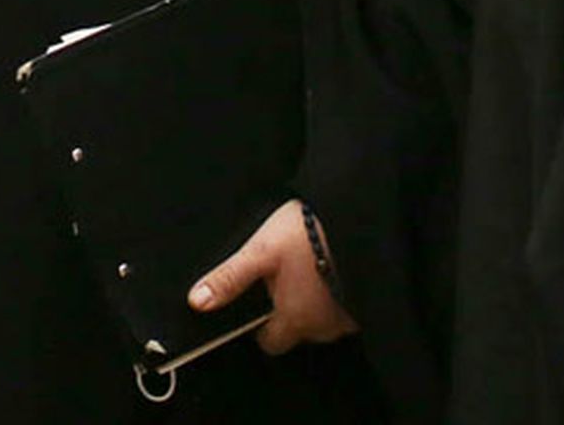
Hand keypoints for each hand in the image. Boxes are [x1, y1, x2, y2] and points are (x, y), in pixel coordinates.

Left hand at [190, 199, 356, 354]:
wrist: (357, 221)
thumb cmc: (310, 234)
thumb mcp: (261, 250)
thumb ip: (229, 278)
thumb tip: (198, 301)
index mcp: (294, 317)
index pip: (270, 343)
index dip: (262, 328)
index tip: (259, 307)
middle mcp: (323, 326)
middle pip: (298, 332)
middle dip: (289, 311)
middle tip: (285, 277)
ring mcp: (348, 317)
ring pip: (323, 320)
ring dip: (316, 302)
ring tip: (309, 267)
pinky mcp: (365, 304)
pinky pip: (346, 309)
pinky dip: (338, 294)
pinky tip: (331, 268)